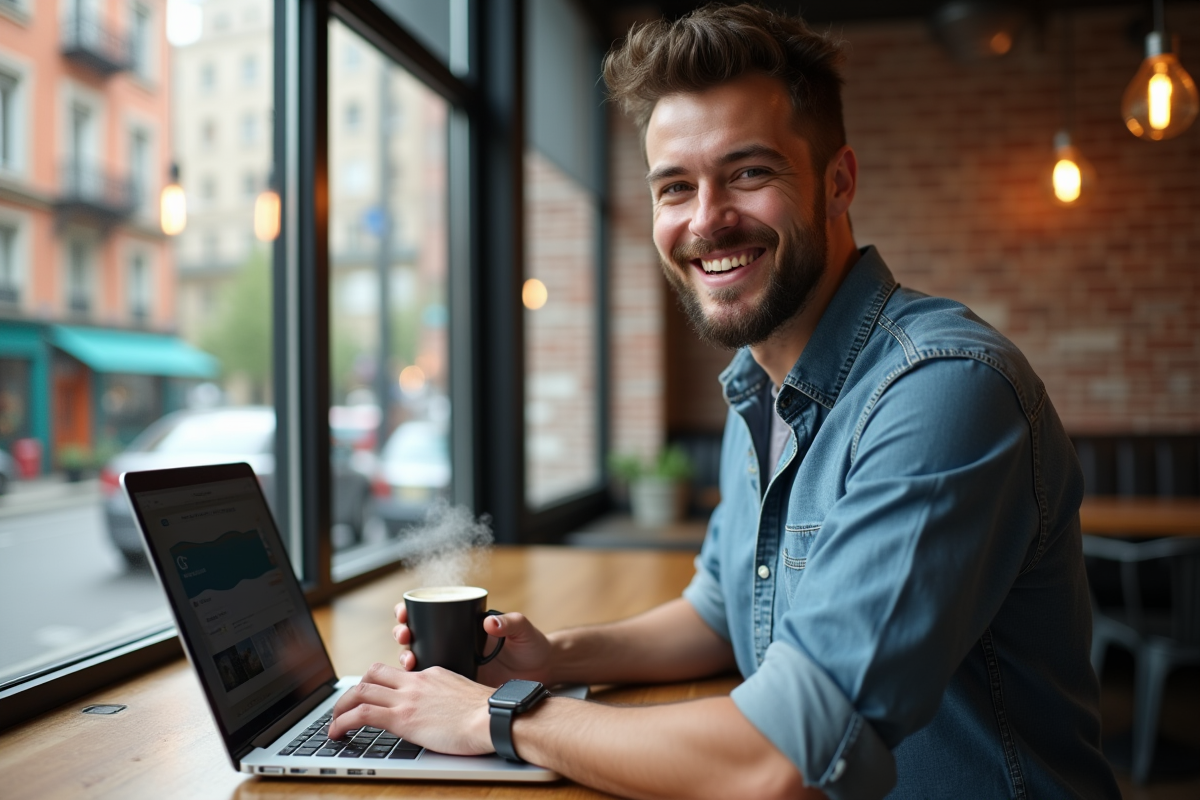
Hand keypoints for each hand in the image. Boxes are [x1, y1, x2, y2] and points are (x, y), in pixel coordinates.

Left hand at [328, 662, 492, 753]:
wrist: (495, 717)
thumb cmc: (490, 714)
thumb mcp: (466, 697)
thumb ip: (450, 700)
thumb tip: (449, 713)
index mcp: (432, 674)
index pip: (398, 673)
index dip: (381, 684)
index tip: (376, 696)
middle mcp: (416, 681)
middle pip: (373, 673)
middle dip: (354, 690)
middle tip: (346, 706)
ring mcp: (407, 698)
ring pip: (360, 690)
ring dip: (341, 706)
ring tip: (334, 722)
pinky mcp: (402, 718)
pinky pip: (361, 714)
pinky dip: (342, 722)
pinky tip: (336, 733)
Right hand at [392, 603, 555, 686]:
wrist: (542, 673)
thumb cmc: (533, 646)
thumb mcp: (523, 631)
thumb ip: (510, 623)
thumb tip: (490, 622)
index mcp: (465, 623)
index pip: (430, 611)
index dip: (410, 611)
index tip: (403, 612)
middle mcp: (455, 640)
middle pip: (418, 634)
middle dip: (403, 633)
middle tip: (403, 635)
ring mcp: (454, 661)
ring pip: (420, 658)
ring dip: (406, 657)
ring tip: (408, 660)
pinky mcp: (458, 684)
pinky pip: (432, 683)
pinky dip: (418, 682)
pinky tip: (413, 683)